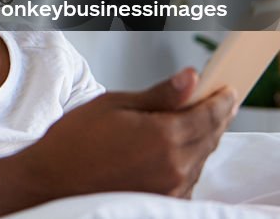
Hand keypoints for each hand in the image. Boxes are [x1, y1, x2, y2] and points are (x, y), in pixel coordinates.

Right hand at [19, 68, 235, 199]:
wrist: (51, 180)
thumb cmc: (74, 141)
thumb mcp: (114, 104)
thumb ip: (159, 95)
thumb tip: (191, 78)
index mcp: (164, 137)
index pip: (208, 115)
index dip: (222, 100)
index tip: (228, 90)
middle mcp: (174, 166)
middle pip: (210, 137)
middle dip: (216, 117)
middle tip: (219, 102)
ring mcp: (171, 189)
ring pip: (201, 159)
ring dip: (202, 139)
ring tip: (194, 123)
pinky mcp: (163, 202)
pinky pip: (188, 178)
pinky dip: (189, 161)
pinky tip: (176, 150)